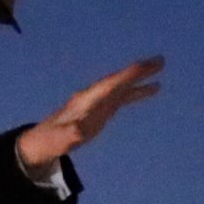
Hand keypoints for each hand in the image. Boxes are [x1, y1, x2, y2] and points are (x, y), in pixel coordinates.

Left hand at [15, 56, 164, 171]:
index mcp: (86, 100)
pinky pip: (122, 97)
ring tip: (162, 76)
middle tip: (161, 61)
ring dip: (141, 80)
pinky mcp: (100, 110)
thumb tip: (80, 131)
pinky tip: (150, 90)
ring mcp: (97, 102)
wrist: (41, 142)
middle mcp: (93, 96)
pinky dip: (136, 92)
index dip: (126, 75)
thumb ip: (71, 134)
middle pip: (119, 80)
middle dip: (138, 71)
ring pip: (122, 87)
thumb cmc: (50, 140)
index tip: (142, 66)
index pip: (109, 84)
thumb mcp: (60, 139)